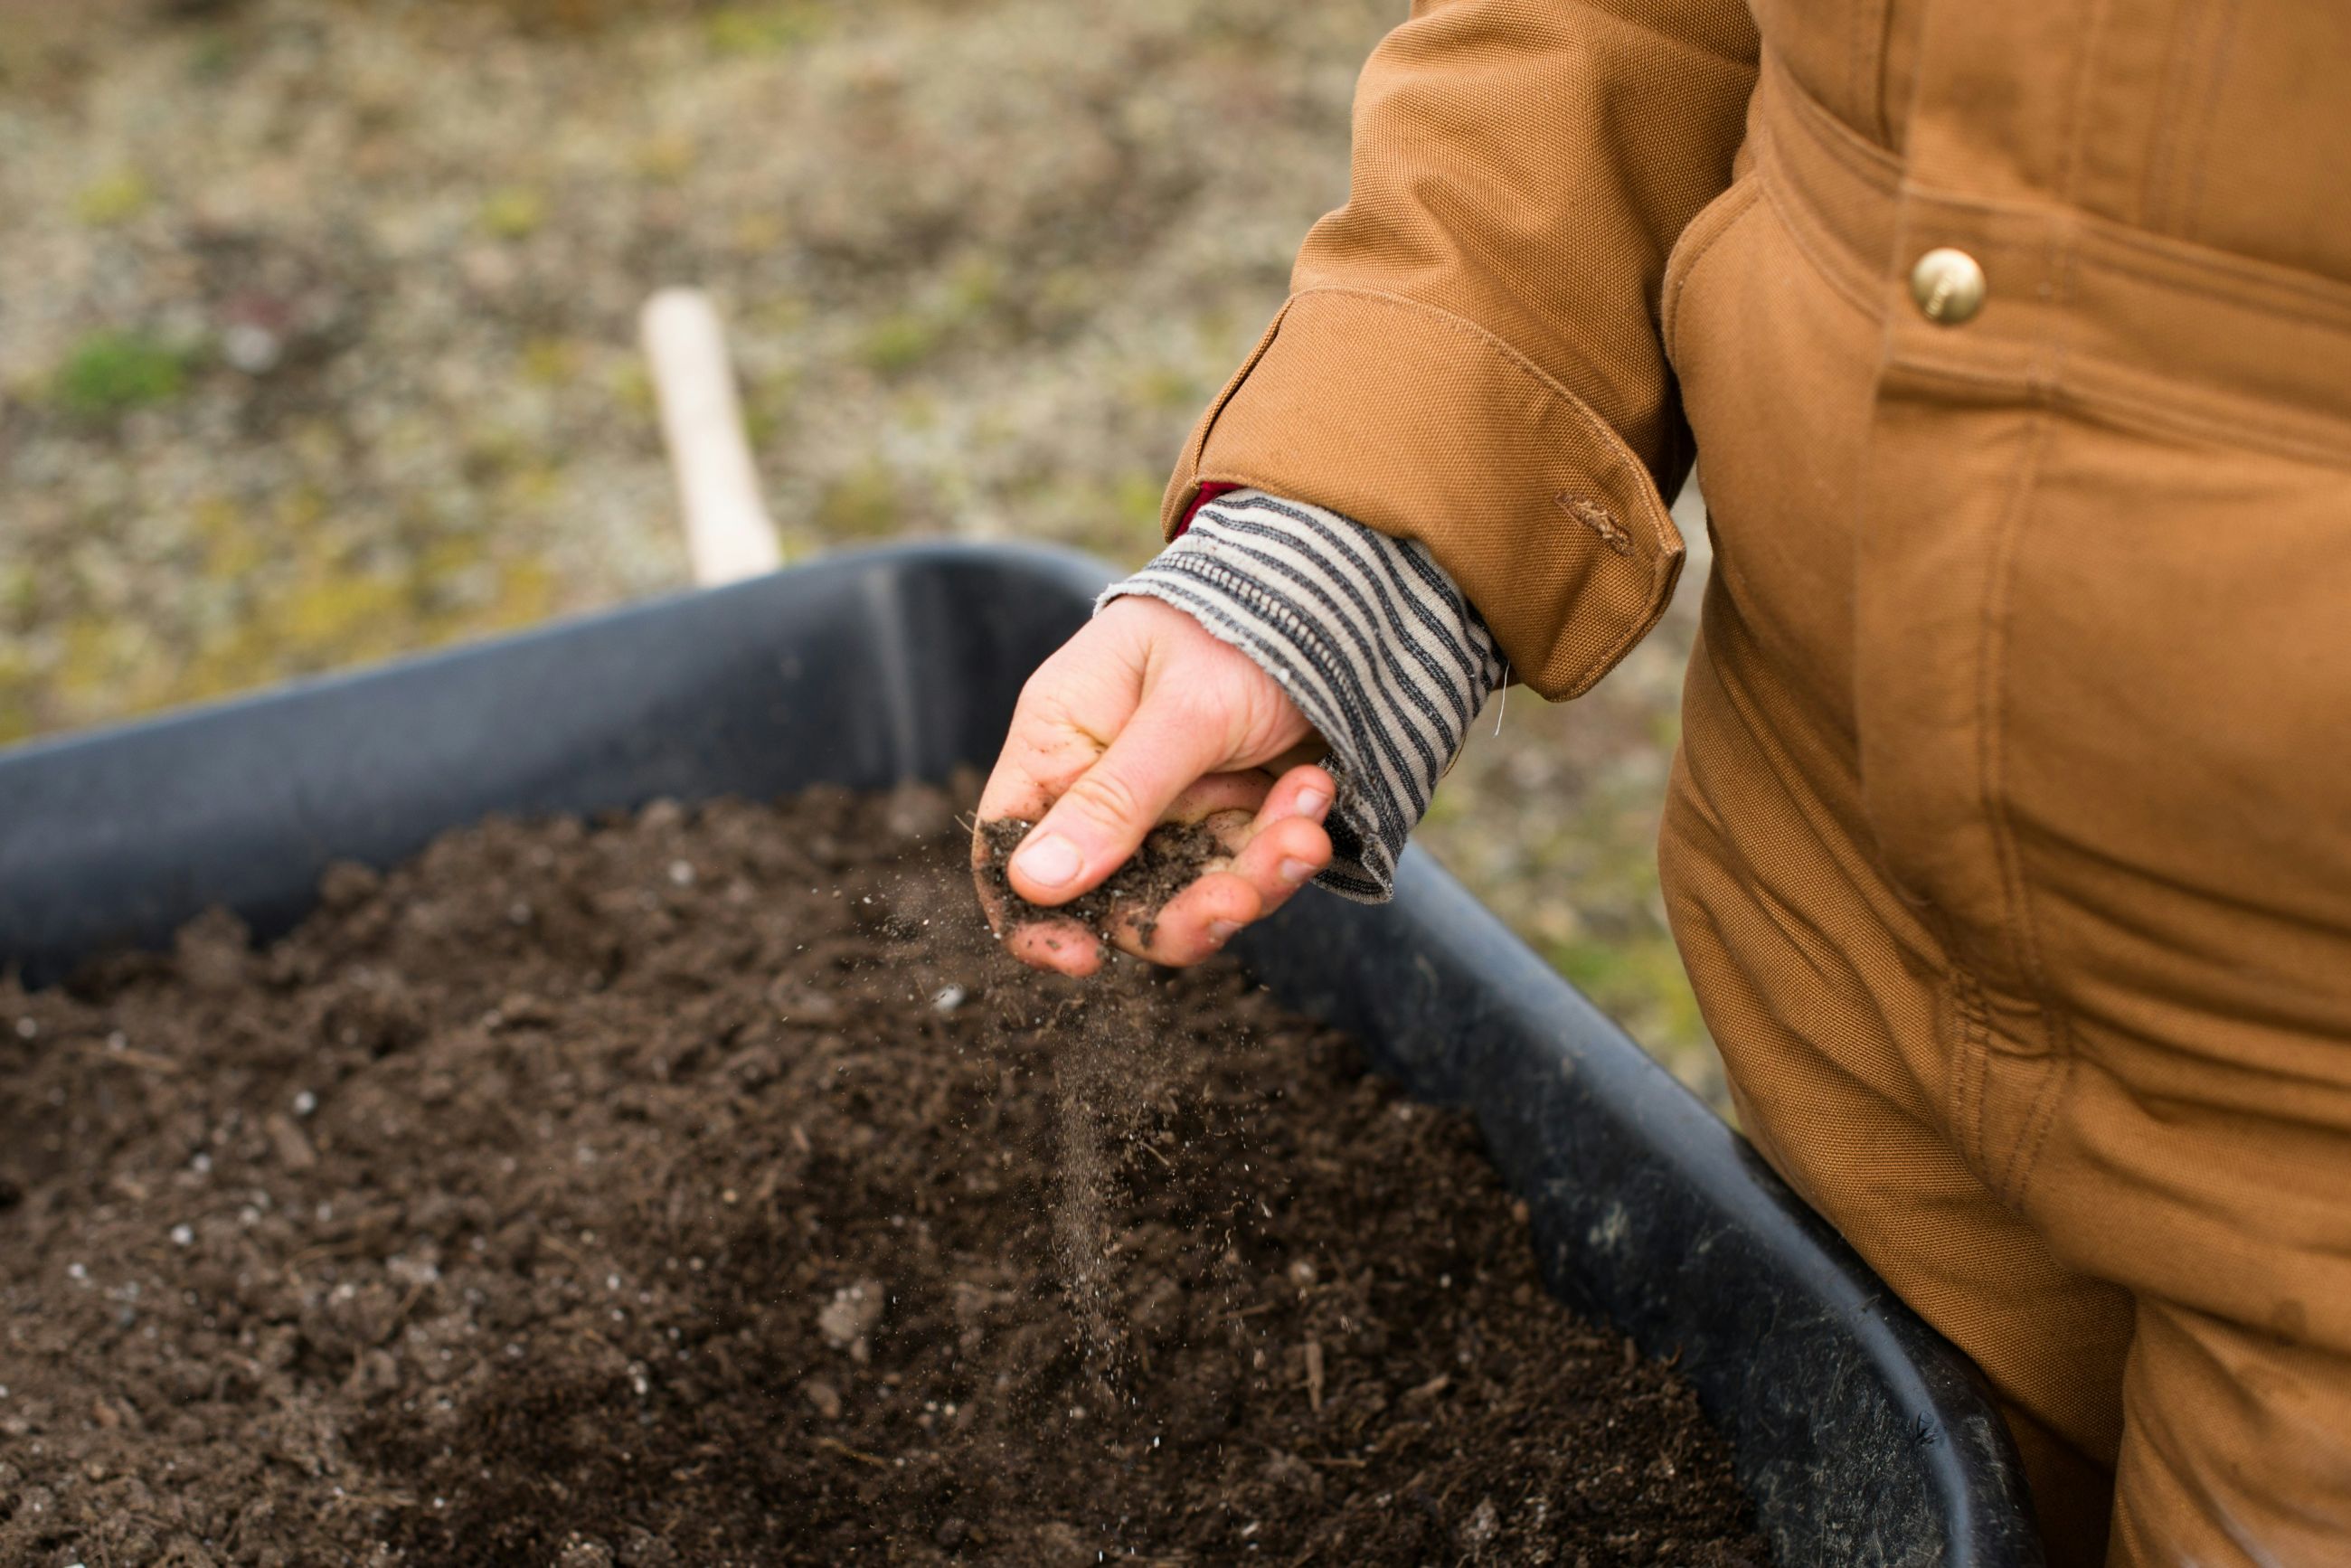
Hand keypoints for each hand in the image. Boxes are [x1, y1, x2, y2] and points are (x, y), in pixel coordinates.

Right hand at [972, 596, 1335, 975]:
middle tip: (1240, 899)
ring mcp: (1172, 803)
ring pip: (1192, 890)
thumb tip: (1033, 884)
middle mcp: (1106, 782)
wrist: (1334, 594)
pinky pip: (1248, 867)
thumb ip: (1116, 797)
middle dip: (1184, 909)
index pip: (1011, 846)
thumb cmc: (1236, 626)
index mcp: (1060, 740)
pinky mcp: (1231, 813)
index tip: (1083, 960)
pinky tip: (1314, 790)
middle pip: (1114, 893)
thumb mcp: (1182, 711)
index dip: (1033, 916)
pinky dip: (1287, 842)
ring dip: (1255, 875)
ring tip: (1305, 832)